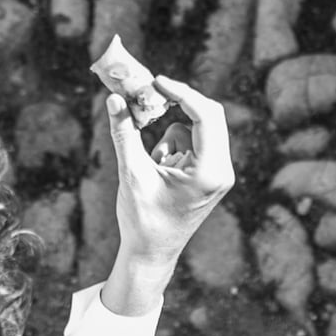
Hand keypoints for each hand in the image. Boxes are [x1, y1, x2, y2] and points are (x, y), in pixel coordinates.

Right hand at [107, 76, 233, 276]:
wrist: (151, 254)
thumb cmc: (142, 221)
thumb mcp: (131, 174)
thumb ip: (124, 133)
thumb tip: (114, 98)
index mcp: (210, 171)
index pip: (205, 116)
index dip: (182, 93)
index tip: (157, 81)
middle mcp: (222, 170)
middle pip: (207, 117)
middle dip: (177, 104)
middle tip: (149, 93)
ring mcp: (218, 172)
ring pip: (195, 129)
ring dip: (170, 133)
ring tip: (152, 163)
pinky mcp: (210, 174)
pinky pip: (192, 143)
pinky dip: (172, 145)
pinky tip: (159, 170)